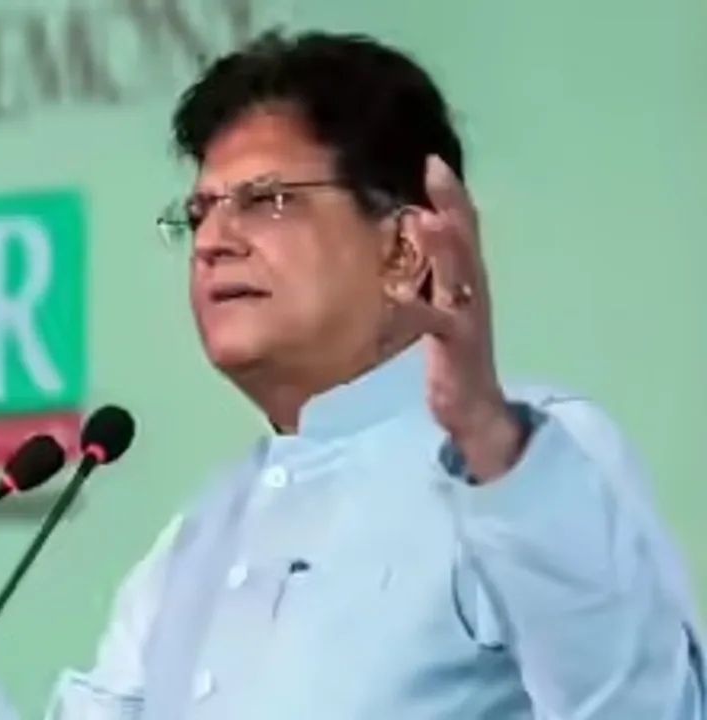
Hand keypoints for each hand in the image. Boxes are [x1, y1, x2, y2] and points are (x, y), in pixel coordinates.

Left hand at [397, 156, 524, 480]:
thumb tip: (396, 247)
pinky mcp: (460, 349)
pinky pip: (444, 325)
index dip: (449, 194)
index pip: (460, 229)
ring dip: (446, 247)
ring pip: (460, 274)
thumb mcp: (430, 313)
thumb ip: (417, 282)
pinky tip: (411, 300)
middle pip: (466, 240)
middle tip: (435, 171)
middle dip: (452, 205)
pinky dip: (427, 312)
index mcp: (463, 281)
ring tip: (428, 219)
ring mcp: (468, 319)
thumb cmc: (448, 360)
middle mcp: (471, 292)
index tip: (431, 160)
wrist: (475, 413)